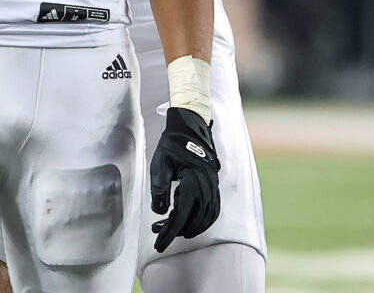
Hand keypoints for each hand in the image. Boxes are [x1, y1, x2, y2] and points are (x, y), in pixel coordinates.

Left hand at [149, 107, 220, 251]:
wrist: (190, 129)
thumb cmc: (172, 145)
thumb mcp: (159, 165)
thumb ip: (159, 190)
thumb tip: (160, 212)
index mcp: (191, 182)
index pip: (180, 216)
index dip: (169, 233)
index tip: (158, 244)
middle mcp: (206, 187)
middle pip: (192, 221)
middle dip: (175, 231)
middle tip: (158, 231)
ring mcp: (213, 187)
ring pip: (204, 219)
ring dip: (188, 228)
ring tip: (171, 227)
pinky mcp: (215, 186)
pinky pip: (213, 211)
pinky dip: (203, 222)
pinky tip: (190, 223)